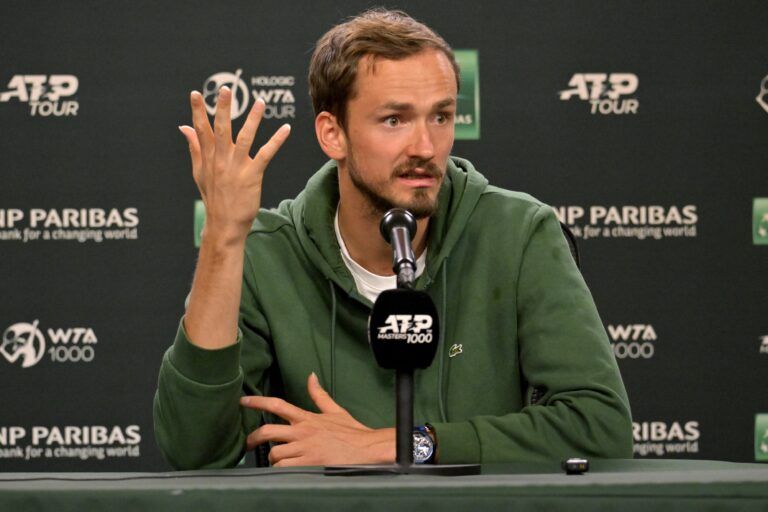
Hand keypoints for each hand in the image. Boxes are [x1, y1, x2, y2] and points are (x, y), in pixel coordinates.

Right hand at [179, 87, 290, 245]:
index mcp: (208, 158)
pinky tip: (286, 129)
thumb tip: (184, 127)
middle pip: (221, 129)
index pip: (201, 130)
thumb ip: (195, 148)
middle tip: (226, 89)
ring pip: (244, 138)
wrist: (224, 224)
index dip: (198, 111)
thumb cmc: (213, 197)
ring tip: (260, 102)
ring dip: (253, 119)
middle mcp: (221, 160)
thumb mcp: (199, 173)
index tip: (195, 94)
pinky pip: (266, 154)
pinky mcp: (252, 176)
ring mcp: (236, 168)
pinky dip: (276, 141)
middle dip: (223, 108)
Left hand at [241, 373, 394, 466]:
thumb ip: (319, 395)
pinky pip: (285, 468)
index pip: (277, 405)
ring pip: (275, 453)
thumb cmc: (352, 432)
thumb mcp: (335, 411)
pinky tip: (286, 471)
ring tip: (278, 462)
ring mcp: (305, 448)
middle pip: (268, 431)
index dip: (257, 401)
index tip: (243, 401)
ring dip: (273, 460)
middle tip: (249, 445)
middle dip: (253, 439)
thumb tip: (311, 376)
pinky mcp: (310, 463)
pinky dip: (281, 471)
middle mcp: (303, 431)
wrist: (367, 448)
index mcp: (307, 418)